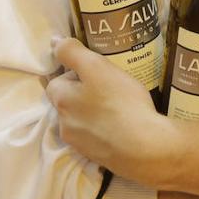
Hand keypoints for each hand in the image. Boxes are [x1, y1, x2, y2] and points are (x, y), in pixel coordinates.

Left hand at [46, 36, 177, 185]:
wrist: (145, 148)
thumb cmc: (121, 102)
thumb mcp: (97, 67)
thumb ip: (72, 52)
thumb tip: (53, 41)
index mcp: (61, 101)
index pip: (57, 80)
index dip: (75, 73)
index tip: (98, 72)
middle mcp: (63, 125)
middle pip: (68, 102)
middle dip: (84, 94)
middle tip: (111, 87)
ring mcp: (79, 144)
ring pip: (81, 120)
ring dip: (94, 112)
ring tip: (119, 107)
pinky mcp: (96, 157)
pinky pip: (96, 136)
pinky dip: (105, 129)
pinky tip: (123, 125)